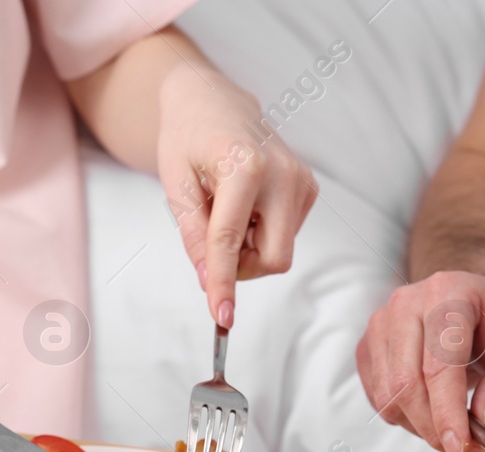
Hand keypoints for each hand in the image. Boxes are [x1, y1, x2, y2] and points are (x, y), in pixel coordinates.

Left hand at [157, 63, 316, 328]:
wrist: (211, 101)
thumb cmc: (188, 136)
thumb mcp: (176, 185)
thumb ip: (193, 235)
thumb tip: (207, 280)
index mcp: (245, 166)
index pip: (231, 241)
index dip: (223, 283)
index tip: (221, 316)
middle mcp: (283, 173)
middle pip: (273, 258)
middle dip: (241, 267)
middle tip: (212, 246)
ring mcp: (302, 179)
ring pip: (279, 251)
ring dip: (248, 247)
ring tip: (225, 209)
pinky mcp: (308, 187)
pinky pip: (285, 236)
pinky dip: (260, 233)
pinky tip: (245, 205)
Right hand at [355, 271, 484, 451]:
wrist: (476, 303)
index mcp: (448, 294)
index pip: (439, 366)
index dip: (447, 414)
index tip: (460, 449)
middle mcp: (405, 304)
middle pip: (405, 385)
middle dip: (434, 430)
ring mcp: (380, 325)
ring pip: (388, 398)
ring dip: (421, 427)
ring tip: (453, 427)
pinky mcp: (368, 348)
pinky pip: (379, 400)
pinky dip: (406, 418)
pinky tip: (432, 410)